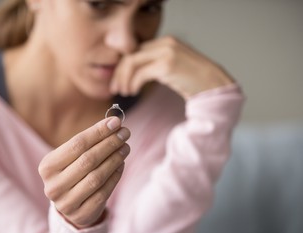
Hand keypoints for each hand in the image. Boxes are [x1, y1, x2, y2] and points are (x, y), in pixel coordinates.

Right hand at [38, 117, 130, 228]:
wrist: (69, 205)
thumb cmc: (72, 172)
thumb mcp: (72, 157)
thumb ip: (89, 141)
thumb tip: (114, 123)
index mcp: (47, 166)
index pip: (77, 144)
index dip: (98, 132)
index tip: (116, 122)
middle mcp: (53, 185)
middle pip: (87, 160)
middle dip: (109, 144)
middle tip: (125, 133)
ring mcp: (66, 202)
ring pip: (96, 177)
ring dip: (114, 159)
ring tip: (125, 148)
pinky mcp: (81, 214)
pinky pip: (103, 193)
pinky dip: (115, 176)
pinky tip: (121, 165)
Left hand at [110, 36, 234, 98]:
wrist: (214, 85)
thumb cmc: (193, 81)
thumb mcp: (172, 68)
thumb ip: (156, 65)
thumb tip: (134, 74)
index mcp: (166, 42)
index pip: (135, 50)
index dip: (123, 66)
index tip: (118, 81)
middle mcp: (165, 43)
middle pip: (131, 54)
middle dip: (119, 73)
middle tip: (116, 89)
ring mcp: (166, 52)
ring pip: (132, 62)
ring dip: (124, 79)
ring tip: (124, 92)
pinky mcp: (167, 65)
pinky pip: (140, 74)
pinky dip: (132, 84)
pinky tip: (133, 92)